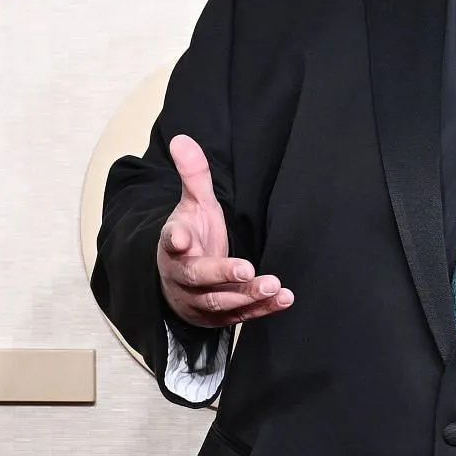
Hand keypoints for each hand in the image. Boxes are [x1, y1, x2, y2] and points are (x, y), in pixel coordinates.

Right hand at [157, 134, 294, 328]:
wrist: (181, 281)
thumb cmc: (192, 237)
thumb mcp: (193, 205)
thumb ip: (193, 175)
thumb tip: (182, 138)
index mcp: (174, 246)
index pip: (171, 242)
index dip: (176, 240)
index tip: (184, 238)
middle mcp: (183, 276)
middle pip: (198, 277)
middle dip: (222, 273)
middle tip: (246, 268)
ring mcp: (199, 300)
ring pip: (221, 301)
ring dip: (248, 295)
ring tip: (274, 285)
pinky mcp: (218, 317)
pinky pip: (241, 316)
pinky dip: (263, 309)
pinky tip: (283, 298)